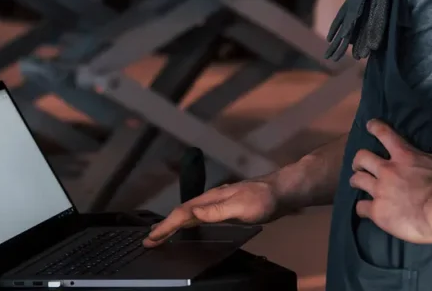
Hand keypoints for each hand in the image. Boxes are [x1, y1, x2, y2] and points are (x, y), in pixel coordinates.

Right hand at [143, 180, 280, 246]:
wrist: (282, 191)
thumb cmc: (263, 199)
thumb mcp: (241, 207)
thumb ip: (217, 210)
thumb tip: (193, 212)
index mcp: (211, 198)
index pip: (183, 213)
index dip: (166, 226)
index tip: (152, 238)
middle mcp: (211, 199)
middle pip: (182, 213)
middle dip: (164, 227)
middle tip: (149, 240)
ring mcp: (218, 203)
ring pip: (189, 214)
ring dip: (174, 225)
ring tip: (161, 234)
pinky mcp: (225, 208)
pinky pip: (199, 216)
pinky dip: (187, 223)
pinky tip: (187, 226)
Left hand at [350, 119, 431, 244]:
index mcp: (404, 155)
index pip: (384, 133)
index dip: (374, 127)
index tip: (370, 125)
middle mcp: (387, 170)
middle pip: (361, 157)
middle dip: (358, 161)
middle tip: (360, 167)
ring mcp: (379, 190)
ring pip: (356, 179)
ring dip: (356, 180)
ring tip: (357, 184)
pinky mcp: (377, 210)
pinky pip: (360, 207)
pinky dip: (361, 208)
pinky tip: (364, 210)